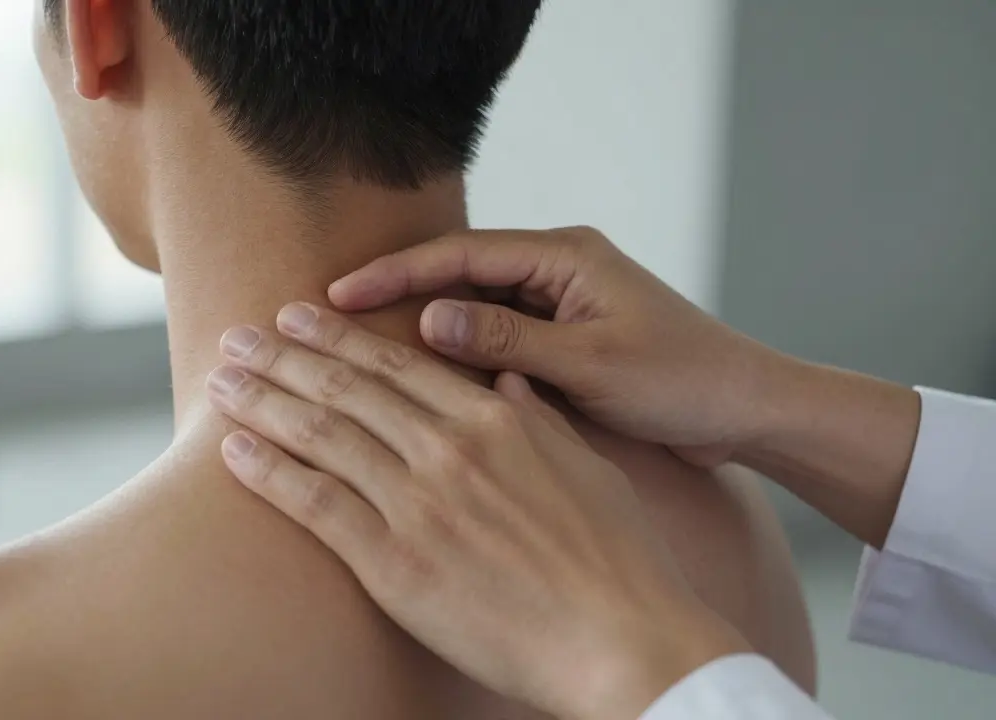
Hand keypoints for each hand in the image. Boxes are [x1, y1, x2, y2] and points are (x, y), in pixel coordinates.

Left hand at [205, 303, 748, 719]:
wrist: (623, 639)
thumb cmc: (617, 557)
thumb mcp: (586, 465)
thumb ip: (537, 417)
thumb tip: (508, 380)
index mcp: (494, 420)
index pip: (397, 364)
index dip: (338, 336)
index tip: (297, 316)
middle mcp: (448, 449)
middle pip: (347, 387)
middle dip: (284, 355)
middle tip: (240, 334)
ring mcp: (418, 504)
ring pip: (321, 434)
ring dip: (263, 400)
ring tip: (222, 378)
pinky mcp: (394, 564)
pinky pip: (316, 504)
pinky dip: (269, 471)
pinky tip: (233, 449)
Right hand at [328, 227, 791, 466]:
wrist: (744, 409)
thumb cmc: (683, 381)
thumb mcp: (593, 362)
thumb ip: (511, 339)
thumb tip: (430, 320)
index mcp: (567, 256)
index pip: (461, 255)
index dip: (396, 274)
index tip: (338, 295)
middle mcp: (558, 270)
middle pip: (458, 274)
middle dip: (395, 294)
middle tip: (327, 318)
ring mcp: (558, 305)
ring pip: (472, 308)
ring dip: (422, 326)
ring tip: (358, 348)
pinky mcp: (562, 339)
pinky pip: (495, 338)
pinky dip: (458, 355)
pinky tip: (419, 379)